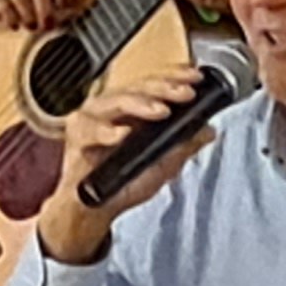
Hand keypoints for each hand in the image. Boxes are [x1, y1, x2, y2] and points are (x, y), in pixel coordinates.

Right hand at [36, 65, 220, 263]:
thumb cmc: (123, 182)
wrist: (94, 209)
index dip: (176, 77)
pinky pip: (92, 130)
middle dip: (165, 88)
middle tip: (185, 93)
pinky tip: (122, 135)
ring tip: (161, 110)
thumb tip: (208, 130)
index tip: (195, 78)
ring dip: (141, 104)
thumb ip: (184, 146)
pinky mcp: (77, 135)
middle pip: (139, 87)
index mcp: (133, 108)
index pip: (156, 84)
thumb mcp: (163, 165)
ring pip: (118, 101)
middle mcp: (113, 107)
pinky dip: (108, 132)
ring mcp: (93, 118)